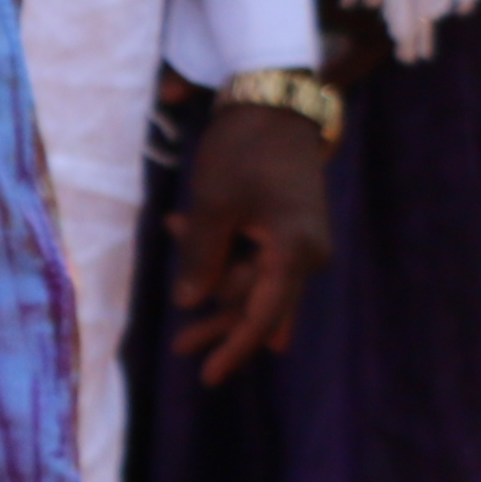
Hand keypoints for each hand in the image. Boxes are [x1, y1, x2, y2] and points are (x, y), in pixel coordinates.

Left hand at [159, 98, 336, 387]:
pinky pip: (257, 257)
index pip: (261, 314)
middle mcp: (306, 253)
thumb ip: (203, 256)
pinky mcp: (290, 228)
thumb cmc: (244, 150)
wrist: (276, 104)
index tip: (210, 376)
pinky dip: (222, 253)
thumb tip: (190, 302)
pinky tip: (177, 228)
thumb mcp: (213, 204)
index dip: (234, 347)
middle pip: (260, 306)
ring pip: (256, 283)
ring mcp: (301, 242)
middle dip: (219, 325)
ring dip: (214, 285)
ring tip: (174, 303)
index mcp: (293, 251)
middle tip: (180, 349)